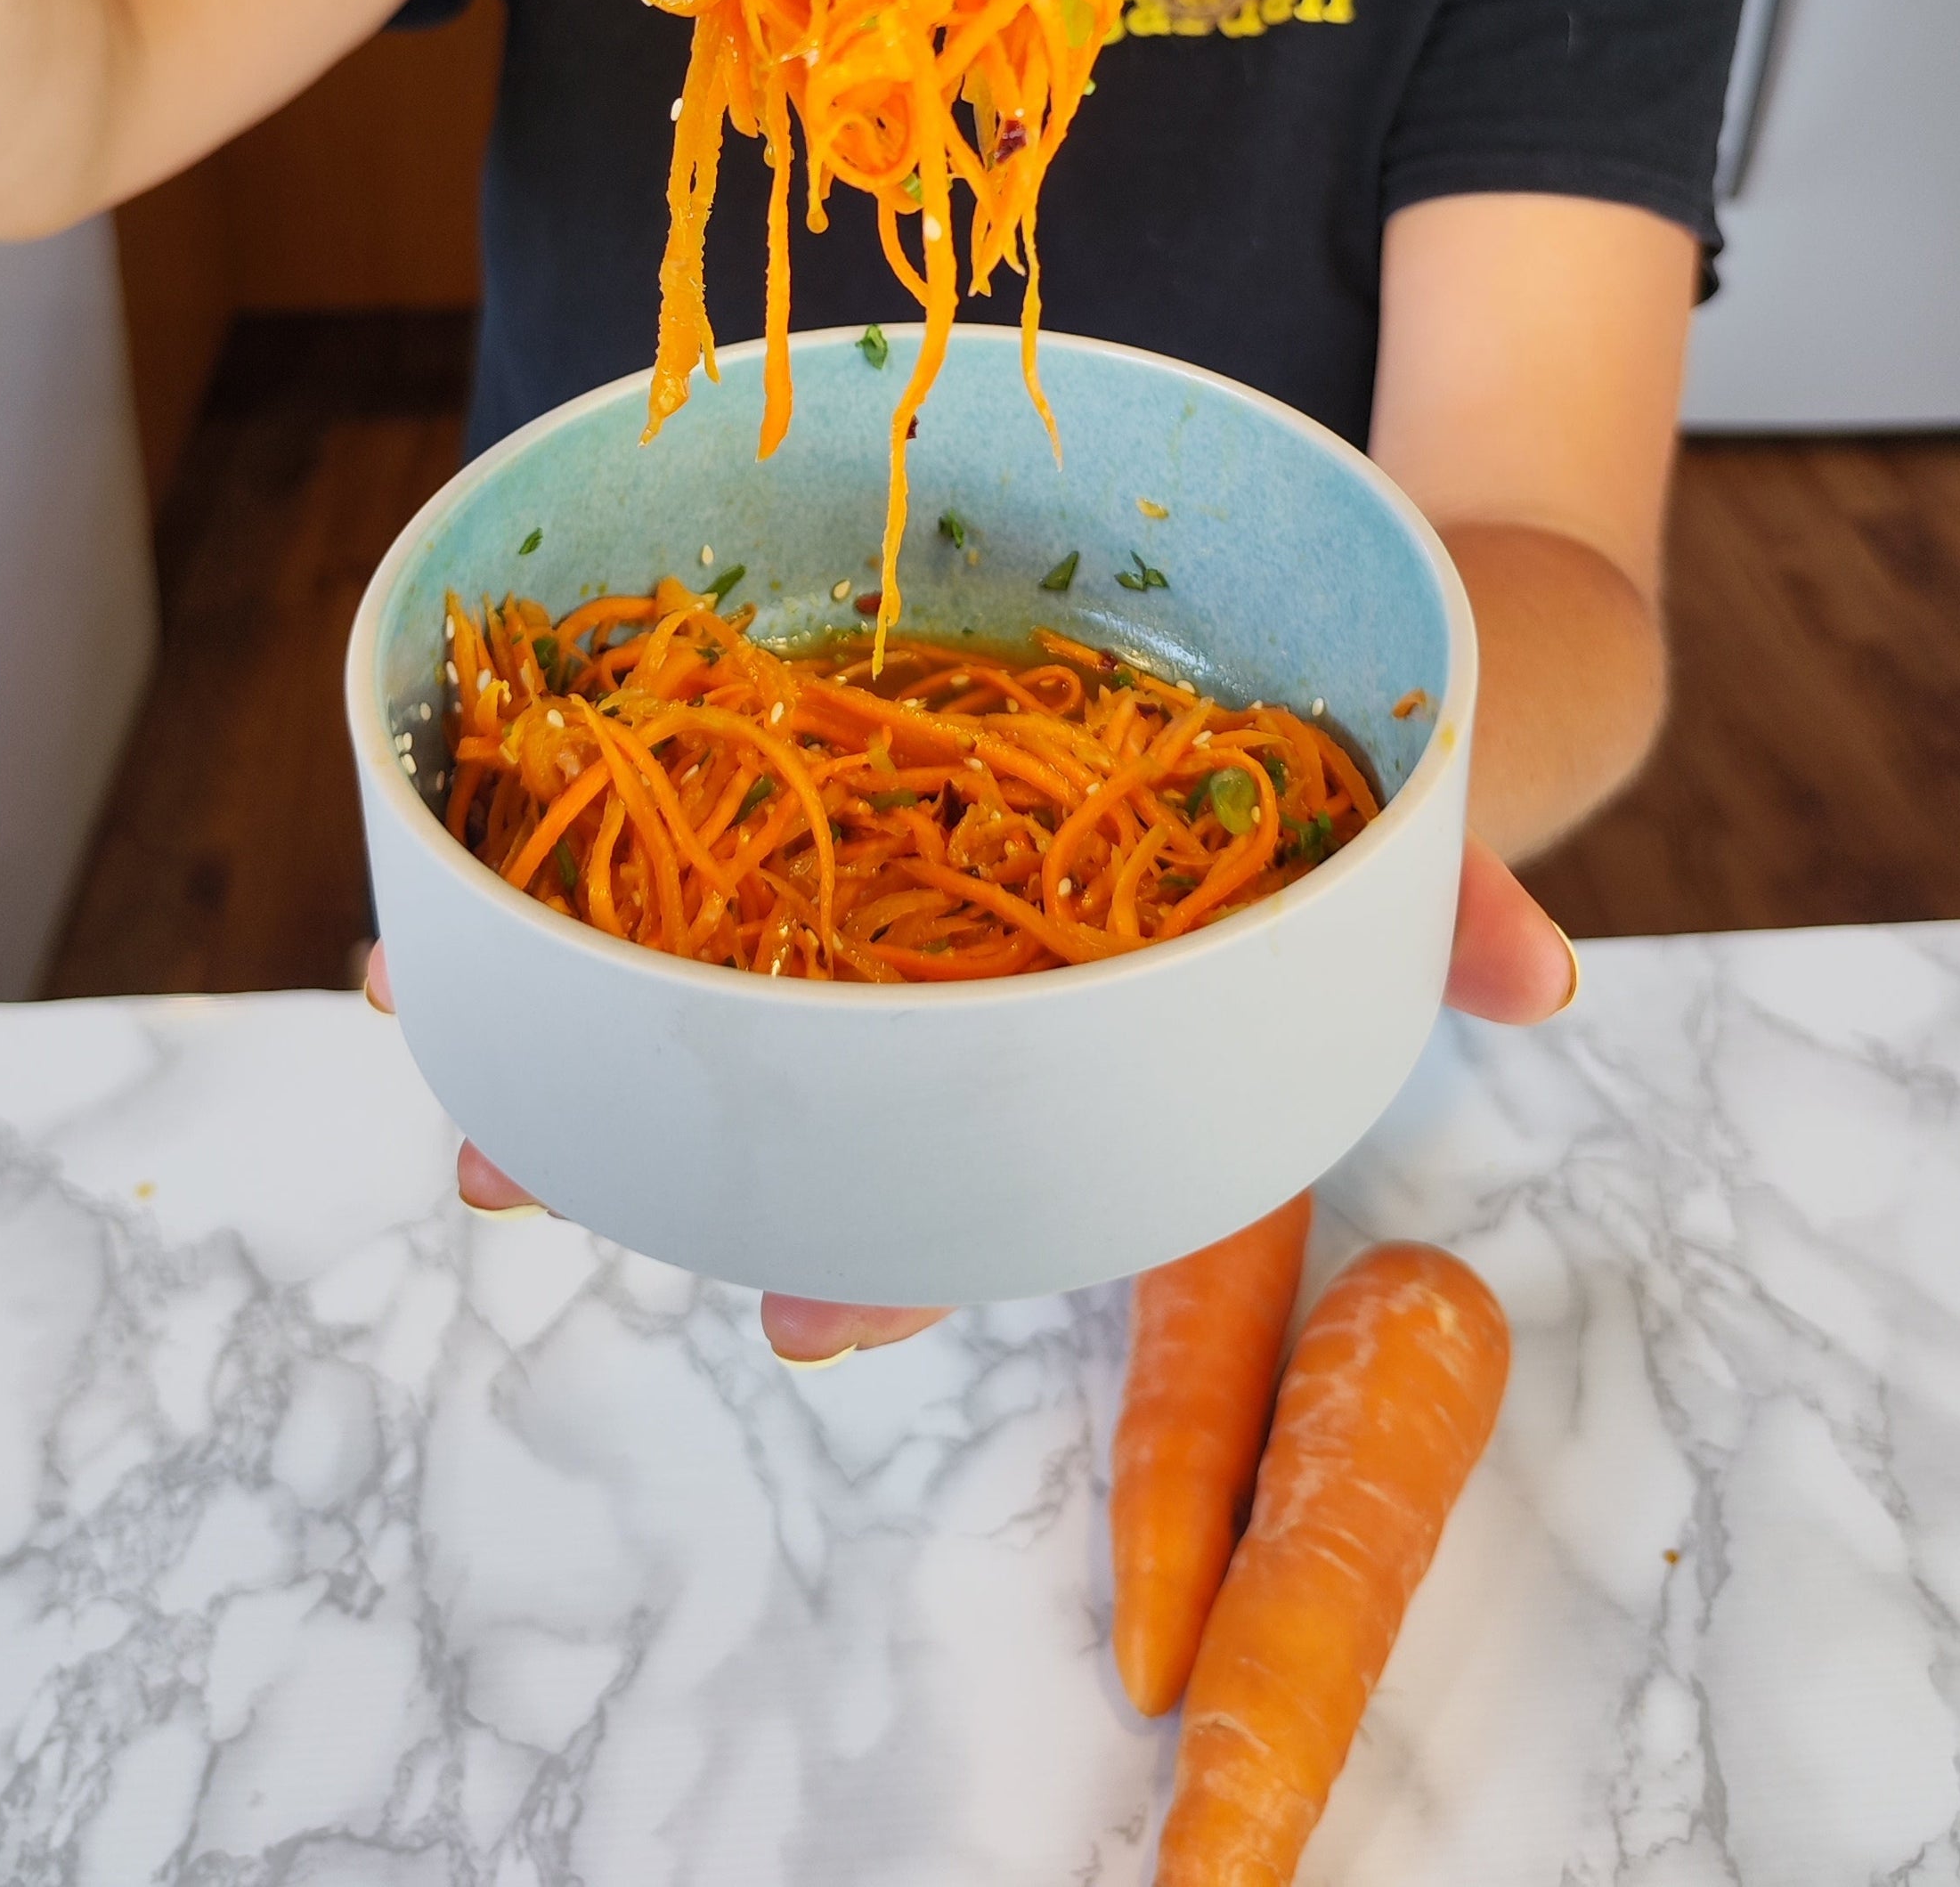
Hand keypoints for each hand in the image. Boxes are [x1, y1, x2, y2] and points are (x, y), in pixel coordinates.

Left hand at [363, 840, 1576, 1365]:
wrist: (1288, 636)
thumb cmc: (1319, 778)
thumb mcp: (1384, 821)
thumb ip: (1441, 893)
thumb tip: (1543, 984)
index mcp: (1071, 1040)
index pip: (979, 1185)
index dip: (898, 1261)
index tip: (804, 1323)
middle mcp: (951, 989)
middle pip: (780, 1100)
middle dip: (642, 1140)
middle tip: (500, 1169)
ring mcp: (869, 884)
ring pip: (696, 982)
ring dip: (552, 999)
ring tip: (416, 1004)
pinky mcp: (824, 763)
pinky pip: (670, 825)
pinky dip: (557, 841)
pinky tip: (444, 852)